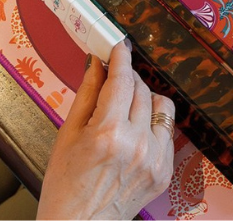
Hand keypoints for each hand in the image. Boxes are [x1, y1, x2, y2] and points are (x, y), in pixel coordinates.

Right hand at [38, 41, 175, 219]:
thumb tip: (97, 63)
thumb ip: (87, 94)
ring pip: (161, 106)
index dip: (121, 57)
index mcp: (107, 133)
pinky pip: (167, 132)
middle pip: (142, 90)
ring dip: (145, 99)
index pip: (122, 80)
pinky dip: (153, 125)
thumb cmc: (65, 186)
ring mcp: (154, 159)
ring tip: (126, 108)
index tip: (119, 45)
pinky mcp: (165, 171)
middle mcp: (136, 144)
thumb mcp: (67, 135)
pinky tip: (135, 133)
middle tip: (114, 80)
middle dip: (127, 79)